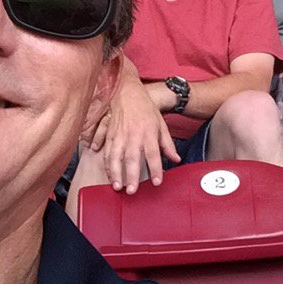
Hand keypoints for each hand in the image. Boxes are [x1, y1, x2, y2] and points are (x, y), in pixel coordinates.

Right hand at [92, 79, 180, 193]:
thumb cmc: (146, 109)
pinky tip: (109, 175)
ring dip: (116, 173)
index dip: (156, 169)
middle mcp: (133, 135)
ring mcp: (119, 135)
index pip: (153, 154)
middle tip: (132, 190)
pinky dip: (107, 165)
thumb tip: (175, 159)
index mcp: (148, 133)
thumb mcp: (161, 124)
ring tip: (117, 186)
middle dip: (132, 176)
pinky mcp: (109, 135)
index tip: (157, 182)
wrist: (128, 93)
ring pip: (116, 157)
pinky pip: (106, 152)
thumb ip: (168, 144)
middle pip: (132, 158)